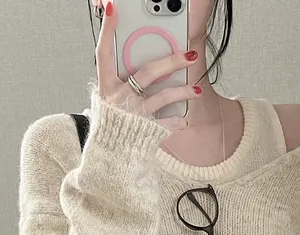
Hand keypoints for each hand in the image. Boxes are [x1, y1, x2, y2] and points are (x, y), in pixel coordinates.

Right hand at [95, 1, 201, 130]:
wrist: (109, 155)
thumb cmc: (113, 124)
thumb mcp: (109, 99)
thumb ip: (120, 81)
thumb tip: (139, 60)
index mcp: (106, 86)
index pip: (103, 53)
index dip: (107, 31)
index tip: (112, 9)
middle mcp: (118, 98)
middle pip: (147, 73)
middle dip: (171, 62)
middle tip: (189, 53)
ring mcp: (132, 114)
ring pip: (161, 98)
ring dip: (181, 92)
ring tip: (196, 89)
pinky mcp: (143, 130)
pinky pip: (163, 124)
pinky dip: (175, 122)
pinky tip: (185, 119)